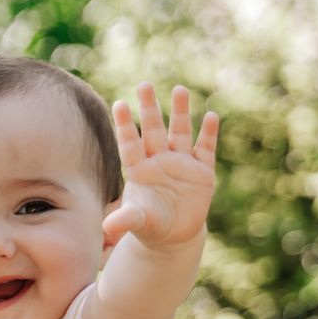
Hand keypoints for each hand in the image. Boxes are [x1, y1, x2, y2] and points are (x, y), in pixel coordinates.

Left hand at [104, 82, 217, 250]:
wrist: (174, 235)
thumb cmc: (149, 224)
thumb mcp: (138, 222)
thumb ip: (124, 220)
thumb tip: (106, 228)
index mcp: (139, 169)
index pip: (130, 143)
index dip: (125, 125)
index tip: (119, 104)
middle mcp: (159, 160)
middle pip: (153, 129)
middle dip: (150, 108)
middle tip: (144, 84)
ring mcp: (181, 162)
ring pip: (180, 132)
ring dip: (180, 112)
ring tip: (179, 90)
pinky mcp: (202, 171)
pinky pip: (205, 148)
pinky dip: (209, 134)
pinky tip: (211, 116)